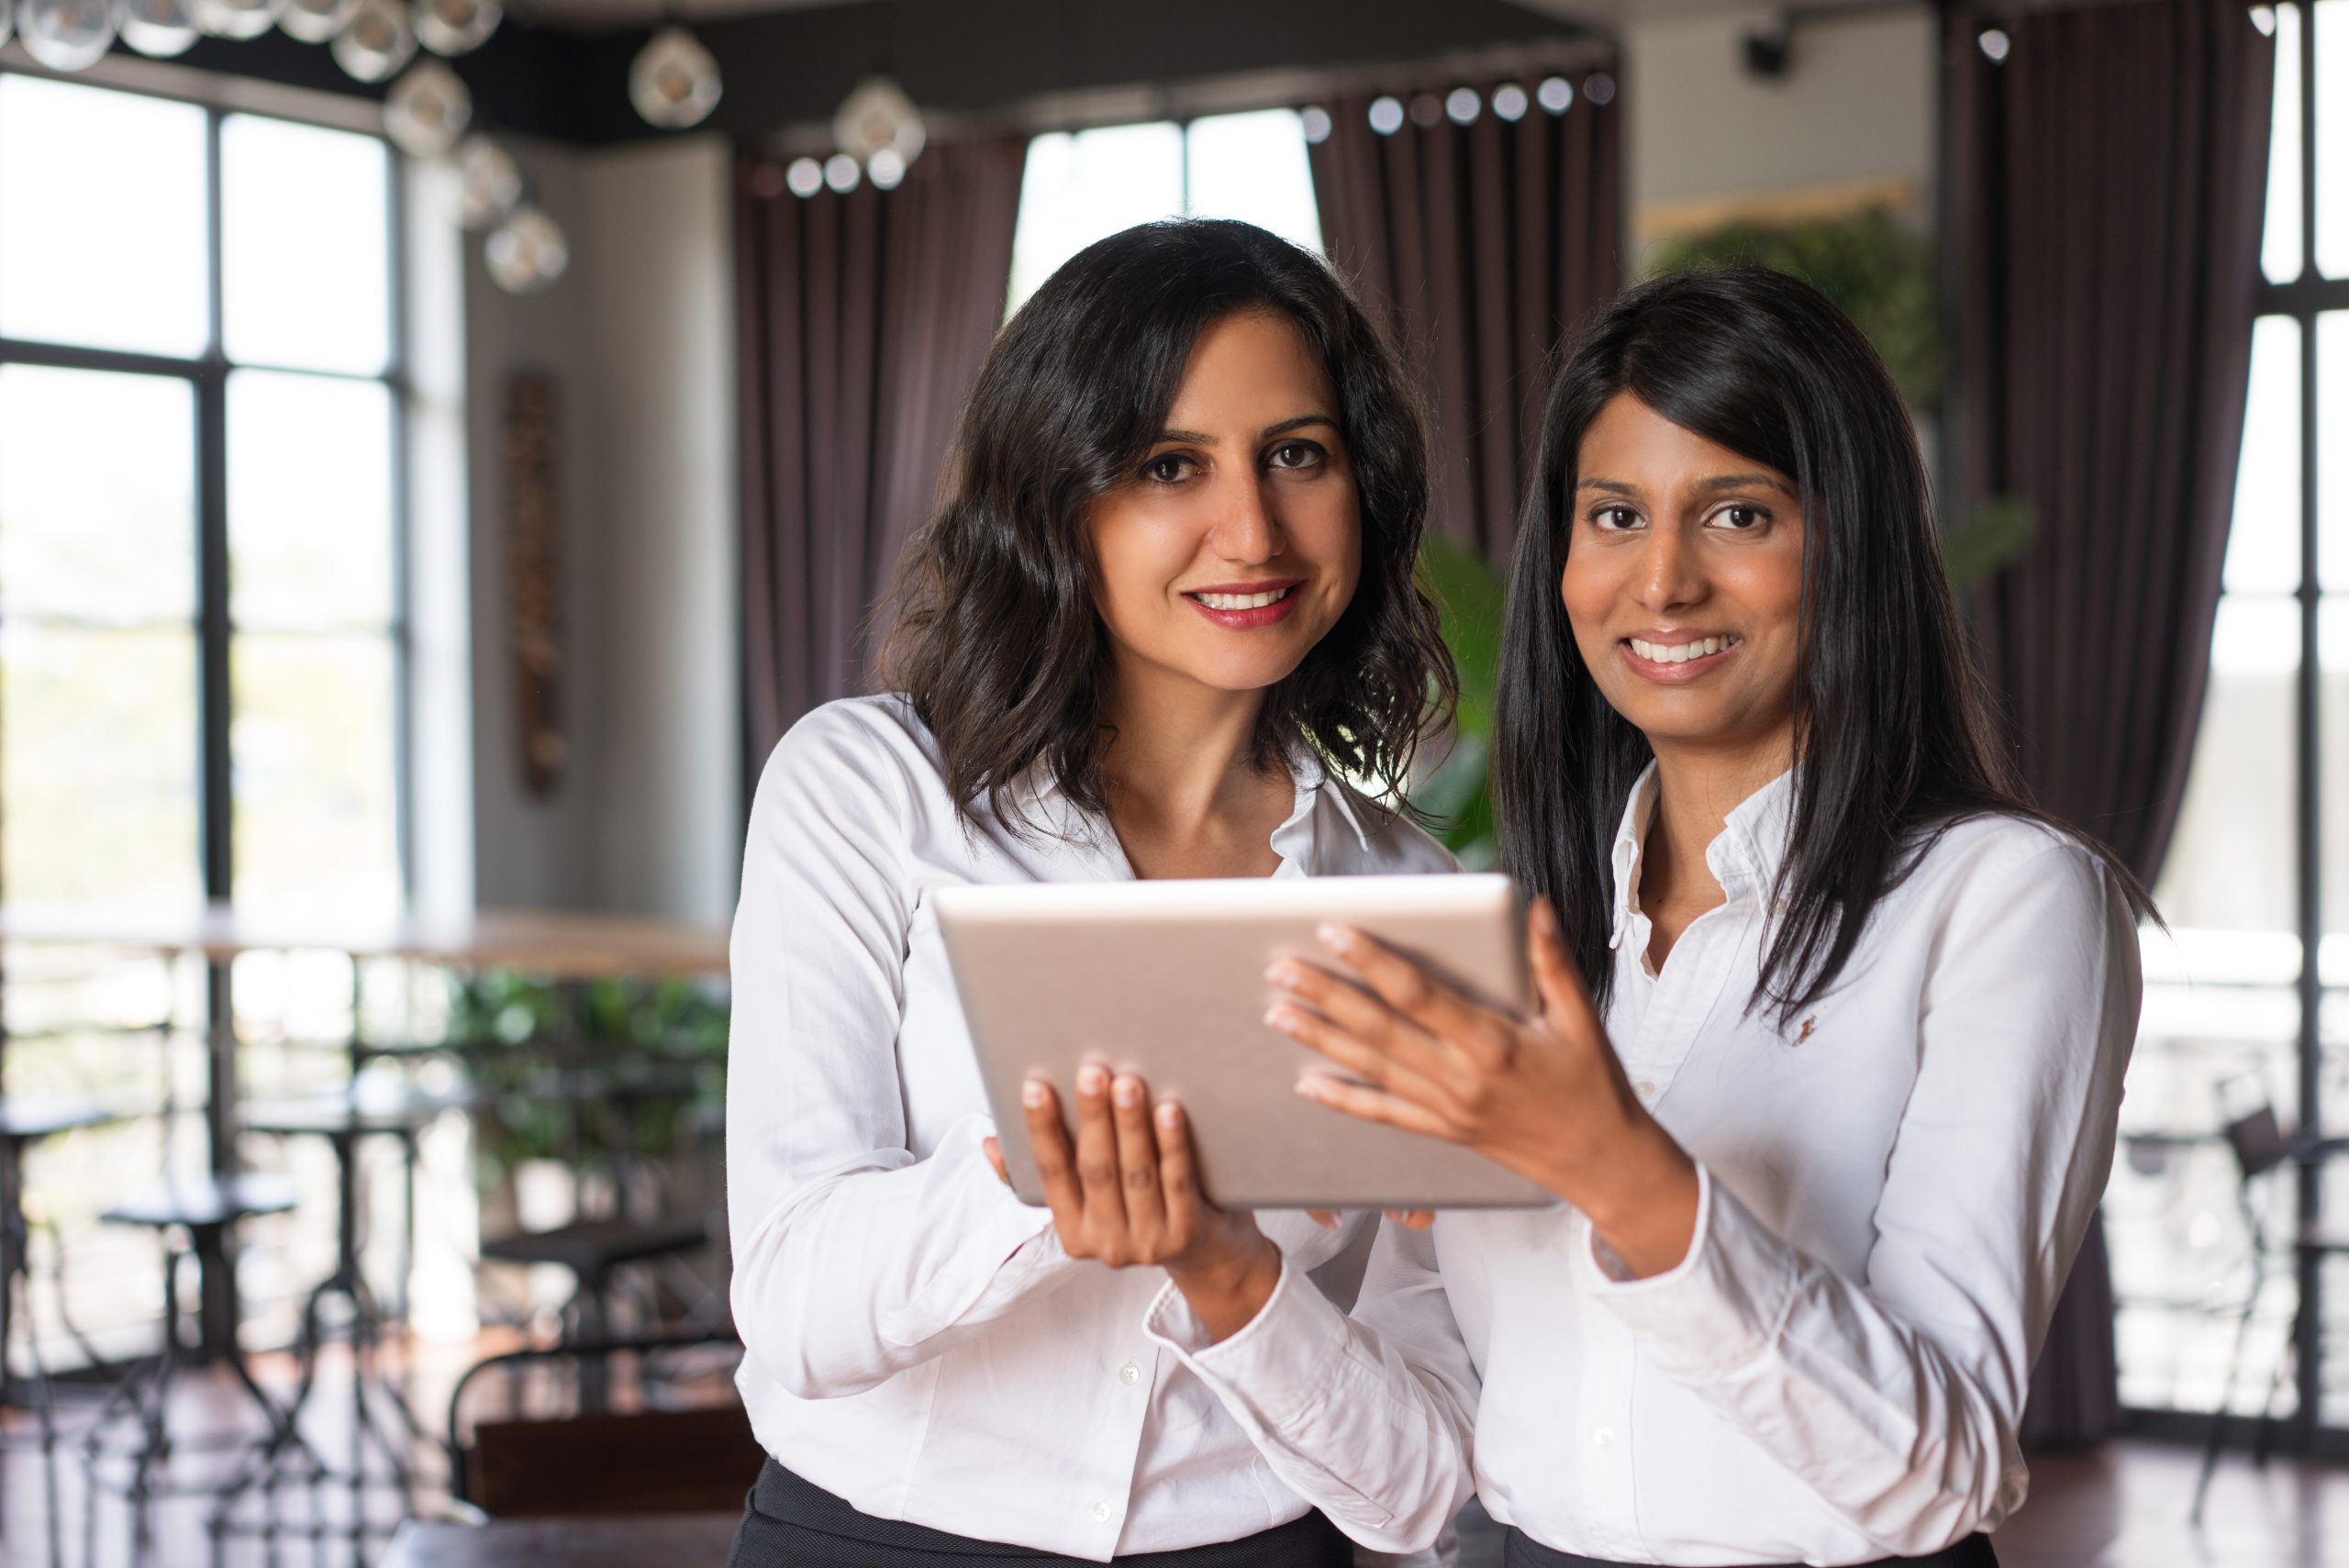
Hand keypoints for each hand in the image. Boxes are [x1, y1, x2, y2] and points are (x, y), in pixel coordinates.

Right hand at [1022, 1065, 1280, 1339]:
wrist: (1208, 1257)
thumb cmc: (1139, 1211)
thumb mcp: (1086, 1203)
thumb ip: (1038, 1175)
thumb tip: (991, 1144)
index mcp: (1073, 1233)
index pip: (1050, 1174)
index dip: (1040, 1130)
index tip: (1035, 1087)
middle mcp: (1106, 1245)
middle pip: (1096, 1170)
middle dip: (1091, 1117)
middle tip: (1092, 1071)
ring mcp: (1148, 1242)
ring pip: (1135, 1173)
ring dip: (1130, 1124)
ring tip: (1128, 1082)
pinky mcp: (1187, 1234)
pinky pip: (1177, 1181)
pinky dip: (1172, 1144)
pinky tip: (1170, 1110)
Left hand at [1265, 899, 1698, 1277]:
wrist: (1603, 1163)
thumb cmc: (1594, 1087)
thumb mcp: (1582, 1020)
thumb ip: (1552, 962)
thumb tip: (1534, 908)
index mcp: (1494, 1042)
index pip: (1419, 994)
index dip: (1373, 961)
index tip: (1335, 932)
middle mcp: (1462, 1077)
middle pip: (1380, 1030)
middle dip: (1326, 996)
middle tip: (1282, 968)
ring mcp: (1448, 1109)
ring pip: (1372, 1069)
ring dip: (1321, 1040)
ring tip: (1278, 1012)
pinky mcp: (1444, 1131)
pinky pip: (1386, 1115)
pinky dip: (1345, 1101)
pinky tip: (1309, 1085)